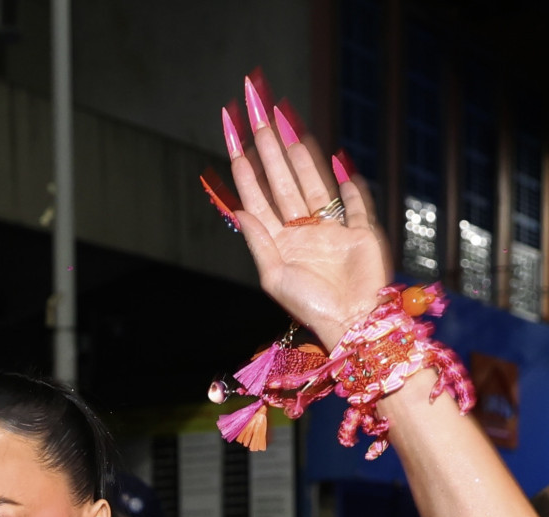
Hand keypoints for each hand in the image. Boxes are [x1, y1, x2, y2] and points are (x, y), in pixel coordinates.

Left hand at [223, 81, 391, 348]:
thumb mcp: (273, 276)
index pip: (259, 197)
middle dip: (270, 149)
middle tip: (258, 115)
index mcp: (280, 243)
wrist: (353, 323)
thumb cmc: (311, 307)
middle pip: (283, 181)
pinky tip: (337, 159)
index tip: (234, 141)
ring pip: (313, 182)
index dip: (247, 170)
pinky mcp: (360, 230)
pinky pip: (354, 200)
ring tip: (285, 124)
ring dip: (300, 154)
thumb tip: (238, 208)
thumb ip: (258, 240)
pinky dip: (348, 181)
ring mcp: (331, 228)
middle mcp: (303, 231)